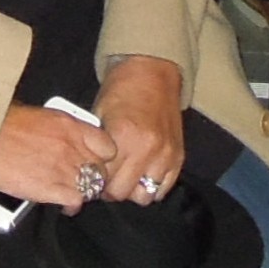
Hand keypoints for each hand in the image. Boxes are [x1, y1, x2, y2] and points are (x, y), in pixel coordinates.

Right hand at [0, 102, 112, 211]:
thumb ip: (59, 130)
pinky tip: (64, 205)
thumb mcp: (40, 116)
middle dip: (94, 177)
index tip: (95, 162)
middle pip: (101, 170)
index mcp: (71, 127)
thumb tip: (62, 141)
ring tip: (72, 194)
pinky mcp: (52, 188)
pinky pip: (77, 201)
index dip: (102, 158)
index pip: (108, 146)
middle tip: (83, 181)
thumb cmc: (3, 124)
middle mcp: (72, 147)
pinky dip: (72, 206)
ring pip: (92, 188)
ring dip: (83, 193)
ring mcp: (64, 169)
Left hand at [90, 56, 186, 202]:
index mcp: (123, 136)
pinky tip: (142, 174)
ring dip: (132, 190)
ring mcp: (165, 155)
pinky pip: (163, 188)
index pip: (104, 179)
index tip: (91, 177)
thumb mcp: (99, 114)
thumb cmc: (121, 91)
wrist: (152, 71)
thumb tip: (89, 173)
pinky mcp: (178, 157)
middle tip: (106, 179)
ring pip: (144, 196)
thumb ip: (97, 146)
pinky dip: (151, 186)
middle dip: (110, 189)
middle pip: (123, 193)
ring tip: (125, 176)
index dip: (93, 181)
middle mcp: (147, 149)